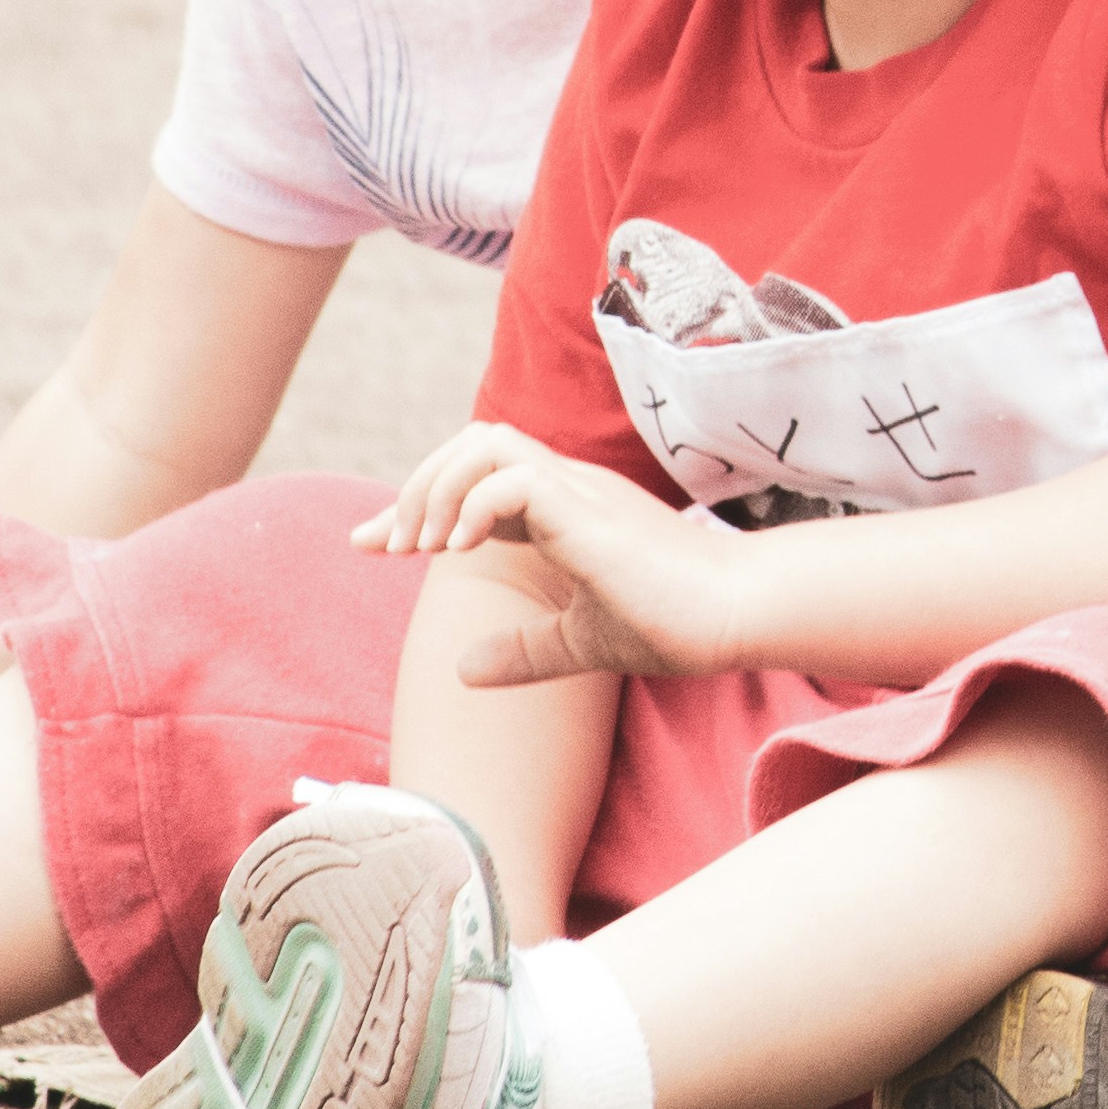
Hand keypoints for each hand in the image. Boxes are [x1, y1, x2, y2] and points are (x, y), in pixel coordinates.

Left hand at [357, 422, 757, 681]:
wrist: (738, 615)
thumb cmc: (674, 623)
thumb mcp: (580, 642)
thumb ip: (524, 649)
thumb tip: (461, 668)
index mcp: (565, 507)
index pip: (477, 477)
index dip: (414, 501)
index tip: (369, 542)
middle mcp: (568, 487)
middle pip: (472, 440)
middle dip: (417, 486)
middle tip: (392, 548)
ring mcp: (579, 492)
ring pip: (486, 442)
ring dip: (438, 489)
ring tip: (426, 546)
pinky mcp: (589, 512)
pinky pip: (512, 479)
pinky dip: (474, 506)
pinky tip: (462, 551)